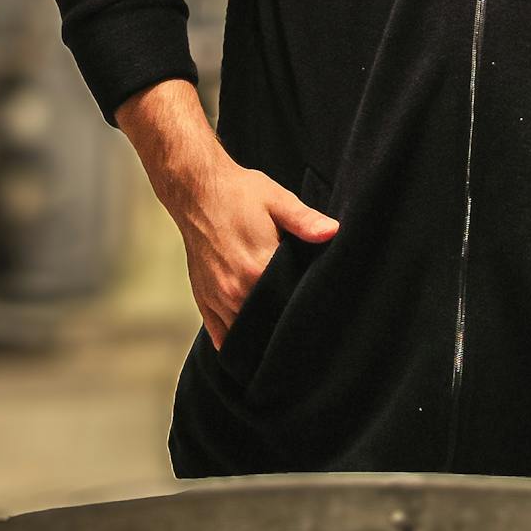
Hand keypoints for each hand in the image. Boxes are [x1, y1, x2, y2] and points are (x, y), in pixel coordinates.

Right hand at [171, 155, 338, 349]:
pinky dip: (237, 340)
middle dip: (284, 322)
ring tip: (278, 324)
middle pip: (268, 323)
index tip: (315, 303)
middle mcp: (235, 290)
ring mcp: (218, 299)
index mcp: (257, 267)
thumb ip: (305, 220)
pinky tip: (252, 335)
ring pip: (245, 335)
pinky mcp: (204, 301)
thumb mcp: (278, 200)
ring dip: (261, 332)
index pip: (289, 303)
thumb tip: (333, 232)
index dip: (304, 305)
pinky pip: (222, 337)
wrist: (198, 190)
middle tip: (300, 313)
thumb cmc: (240, 194)